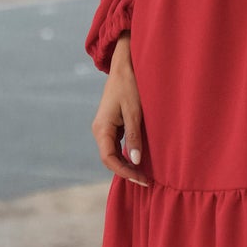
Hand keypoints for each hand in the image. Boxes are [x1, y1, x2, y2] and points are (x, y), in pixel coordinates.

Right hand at [92, 36, 148, 186]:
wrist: (125, 65)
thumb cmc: (130, 86)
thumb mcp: (134, 112)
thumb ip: (134, 137)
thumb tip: (134, 160)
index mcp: (102, 128)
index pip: (109, 159)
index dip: (125, 172)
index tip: (142, 179)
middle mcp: (100, 130)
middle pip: (110, 159)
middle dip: (127, 171)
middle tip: (147, 181)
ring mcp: (105, 127)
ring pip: (113, 153)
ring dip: (127, 164)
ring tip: (144, 174)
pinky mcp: (112, 124)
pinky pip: (117, 144)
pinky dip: (127, 154)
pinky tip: (140, 159)